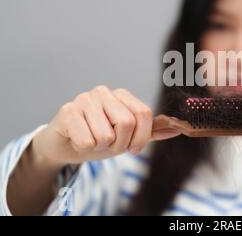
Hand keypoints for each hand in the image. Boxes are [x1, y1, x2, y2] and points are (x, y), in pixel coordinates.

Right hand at [32, 86, 179, 168]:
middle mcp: (104, 92)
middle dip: (119, 144)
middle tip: (107, 144)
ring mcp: (84, 99)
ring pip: (106, 135)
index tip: (133, 148)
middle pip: (127, 123)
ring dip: (100, 147)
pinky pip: (87, 140)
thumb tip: (177, 129)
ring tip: (91, 140)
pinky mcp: (67, 111)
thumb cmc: (97, 138)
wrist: (64, 146)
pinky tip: (77, 140)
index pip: (144, 114)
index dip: (141, 137)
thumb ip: (150, 132)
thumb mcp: (127, 137)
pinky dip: (84, 148)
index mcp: (122, 95)